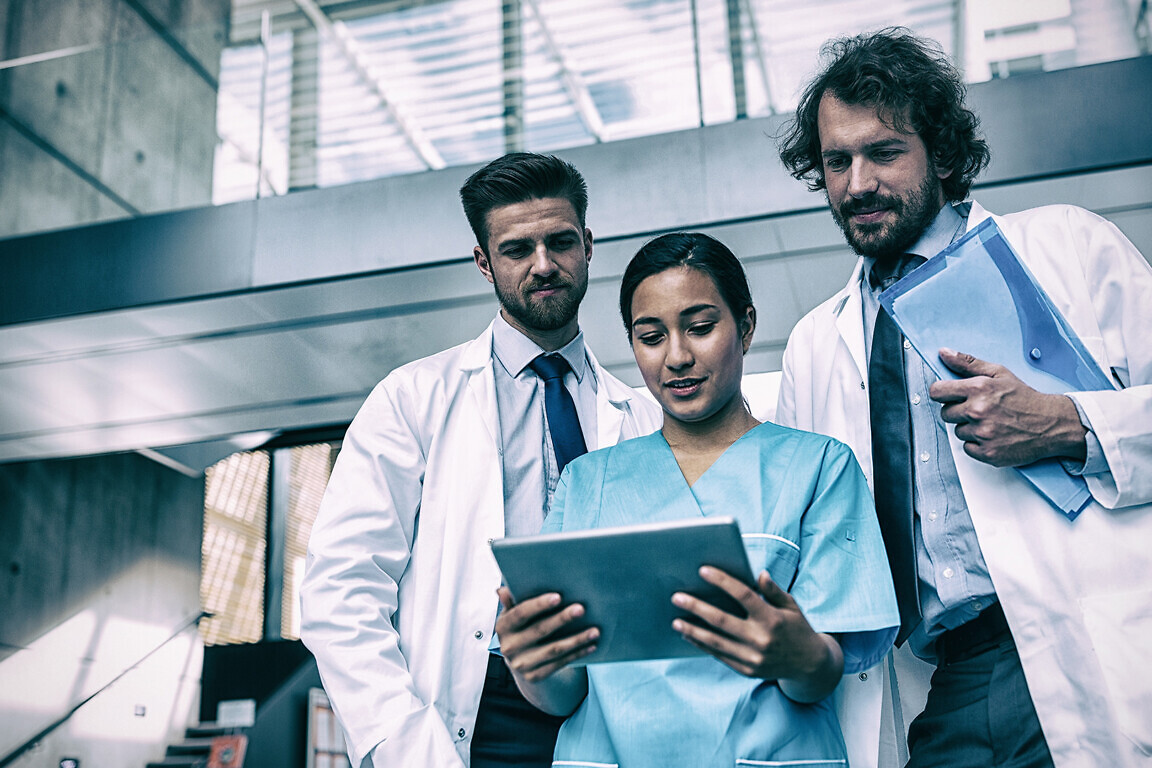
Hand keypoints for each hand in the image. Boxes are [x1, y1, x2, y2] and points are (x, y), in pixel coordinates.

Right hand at [495, 587, 597, 681]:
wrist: (520, 661)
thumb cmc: (522, 628)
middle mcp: (509, 647)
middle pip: (540, 630)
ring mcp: (521, 664)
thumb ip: (512, 601)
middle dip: (562, 619)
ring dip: (576, 640)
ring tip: (595, 631)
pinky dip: (577, 654)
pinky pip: (560, 664)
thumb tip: (502, 590)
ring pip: (553, 650)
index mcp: (503, 627)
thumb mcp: (513, 614)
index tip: (558, 597)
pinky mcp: (534, 676)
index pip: (521, 614)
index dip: (539, 605)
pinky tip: (591, 645)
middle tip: (581, 609)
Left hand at [671, 568, 840, 699]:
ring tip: (675, 620)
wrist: (810, 666)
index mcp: (772, 619)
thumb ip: (773, 591)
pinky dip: (702, 645)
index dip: (722, 581)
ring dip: (692, 630)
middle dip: (696, 607)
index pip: (744, 596)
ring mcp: (753, 657)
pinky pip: (720, 655)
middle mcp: (761, 639)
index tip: (703, 570)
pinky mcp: (747, 670)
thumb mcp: (791, 606)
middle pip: (722, 620)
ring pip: (715, 642)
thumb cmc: (797, 629)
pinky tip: (689, 635)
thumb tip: (759, 574)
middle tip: (676, 597)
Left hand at [930, 348, 1086, 466]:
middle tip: (979, 409)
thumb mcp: (999, 373)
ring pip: (958, 431)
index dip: (941, 393)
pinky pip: (968, 448)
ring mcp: (983, 434)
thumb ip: (967, 363)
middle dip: (959, 411)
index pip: (937, 392)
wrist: (1052, 424)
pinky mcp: (988, 453)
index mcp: (978, 389)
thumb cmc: (1025, 398)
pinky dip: (978, 444)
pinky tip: (994, 436)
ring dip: (970, 428)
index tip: (948, 395)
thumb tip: (943, 353)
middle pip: (946, 413)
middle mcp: (977, 411)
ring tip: (991, 422)